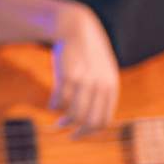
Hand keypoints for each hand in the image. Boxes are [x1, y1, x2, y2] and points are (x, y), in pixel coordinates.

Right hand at [49, 4, 119, 134]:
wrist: (77, 28)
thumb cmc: (87, 54)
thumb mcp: (101, 72)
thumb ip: (101, 94)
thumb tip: (92, 122)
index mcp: (111, 87)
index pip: (103, 121)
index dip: (89, 132)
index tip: (77, 134)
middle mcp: (100, 86)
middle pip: (88, 121)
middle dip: (76, 131)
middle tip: (63, 130)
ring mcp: (85, 81)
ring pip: (73, 114)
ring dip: (63, 121)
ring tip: (57, 122)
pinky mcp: (68, 76)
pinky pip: (60, 101)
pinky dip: (54, 106)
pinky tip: (51, 105)